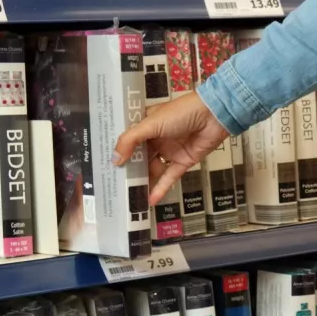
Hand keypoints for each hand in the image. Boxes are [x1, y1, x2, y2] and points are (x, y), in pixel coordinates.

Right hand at [113, 91, 230, 204]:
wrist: (213, 116)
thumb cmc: (180, 114)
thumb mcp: (151, 123)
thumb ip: (131, 140)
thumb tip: (115, 160)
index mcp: (147, 124)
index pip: (128, 139)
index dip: (118, 151)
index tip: (102, 165)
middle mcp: (156, 138)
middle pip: (139, 157)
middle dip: (128, 170)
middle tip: (113, 185)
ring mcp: (170, 151)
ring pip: (153, 169)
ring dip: (143, 181)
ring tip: (128, 196)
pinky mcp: (184, 162)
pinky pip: (169, 177)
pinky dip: (160, 188)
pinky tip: (149, 201)